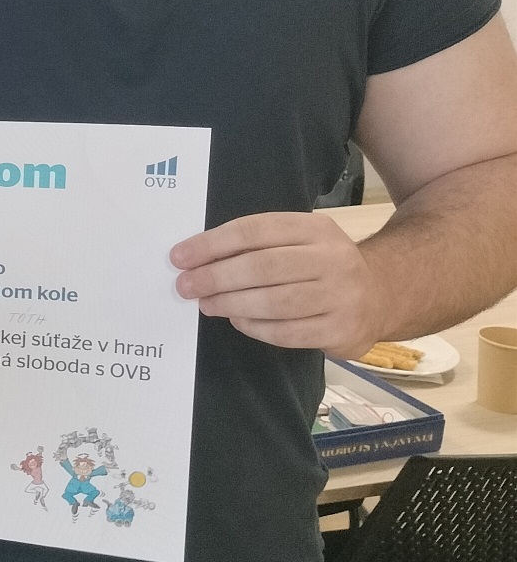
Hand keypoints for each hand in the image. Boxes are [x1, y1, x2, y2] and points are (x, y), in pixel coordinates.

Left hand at [171, 211, 380, 355]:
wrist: (381, 296)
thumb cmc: (322, 266)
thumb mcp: (300, 241)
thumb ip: (259, 245)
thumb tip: (199, 258)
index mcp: (316, 229)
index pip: (255, 231)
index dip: (212, 244)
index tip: (180, 256)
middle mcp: (332, 259)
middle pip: (262, 267)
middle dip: (216, 277)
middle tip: (186, 285)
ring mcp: (341, 296)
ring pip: (274, 302)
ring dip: (231, 304)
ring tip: (207, 304)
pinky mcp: (341, 330)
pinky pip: (287, 332)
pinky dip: (256, 327)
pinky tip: (238, 321)